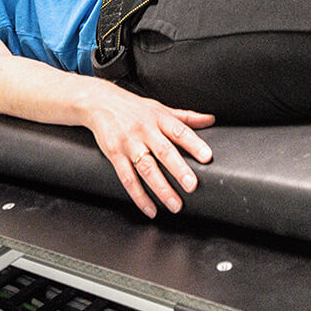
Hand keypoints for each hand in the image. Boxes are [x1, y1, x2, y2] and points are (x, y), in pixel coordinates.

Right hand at [81, 81, 214, 217]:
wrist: (99, 102)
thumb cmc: (133, 108)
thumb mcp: (160, 108)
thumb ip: (186, 117)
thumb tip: (211, 120)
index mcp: (159, 118)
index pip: (179, 131)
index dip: (194, 143)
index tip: (207, 157)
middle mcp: (144, 130)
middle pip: (163, 151)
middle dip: (178, 169)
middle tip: (192, 186)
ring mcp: (128, 143)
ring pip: (146, 168)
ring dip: (161, 189)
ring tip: (175, 205)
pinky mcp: (114, 154)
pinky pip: (127, 178)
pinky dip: (139, 196)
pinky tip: (150, 209)